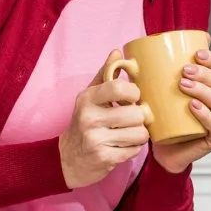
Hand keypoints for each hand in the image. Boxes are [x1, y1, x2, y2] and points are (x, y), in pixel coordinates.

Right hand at [60, 50, 150, 188]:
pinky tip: (123, 145)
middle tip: (133, 119)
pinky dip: (134, 148)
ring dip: (140, 134)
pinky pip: (135, 150)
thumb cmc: (85, 121)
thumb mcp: (91, 96)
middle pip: (136, 113)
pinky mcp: (104, 158)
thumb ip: (105, 74)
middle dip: (140, 117)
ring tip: (130, 132)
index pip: (120, 88)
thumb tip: (118, 52)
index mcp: (87, 99)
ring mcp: (96, 140)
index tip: (133, 97)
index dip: (134, 92)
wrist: (70, 158)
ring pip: (140, 133)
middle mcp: (89, 119)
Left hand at [150, 48, 210, 173]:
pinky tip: (193, 106)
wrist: (163, 150)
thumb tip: (124, 53)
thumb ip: (145, 73)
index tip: (195, 54)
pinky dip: (206, 115)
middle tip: (184, 71)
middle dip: (205, 74)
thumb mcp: (155, 91)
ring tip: (183, 85)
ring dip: (203, 90)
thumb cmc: (163, 119)